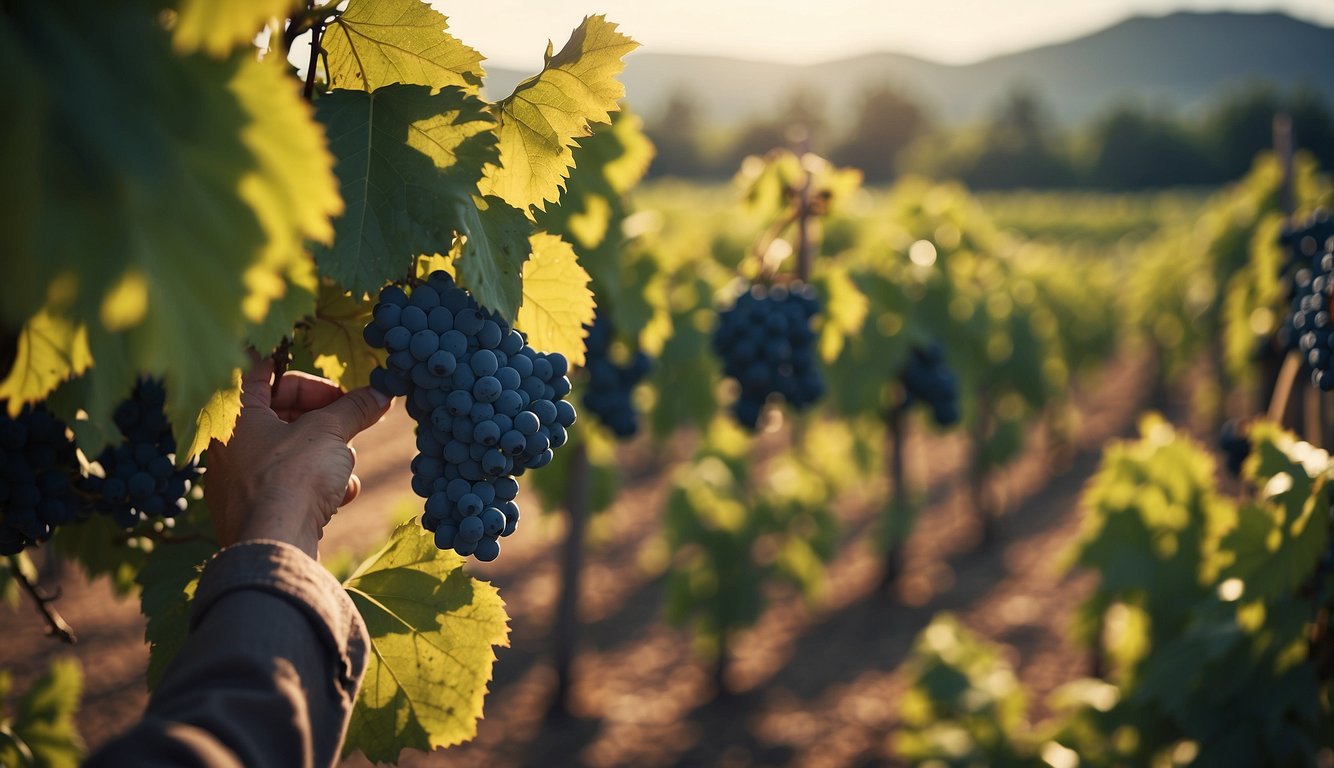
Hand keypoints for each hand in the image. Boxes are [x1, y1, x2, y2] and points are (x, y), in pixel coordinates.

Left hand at [204, 358, 391, 558]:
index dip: (299, 367)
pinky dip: (318, 484)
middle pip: (281, 410)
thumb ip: (354, 408)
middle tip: (356, 415)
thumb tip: (382, 392)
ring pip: (292, 448)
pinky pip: (290, 481)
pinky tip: (341, 495)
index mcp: (233, 413)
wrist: (275, 546)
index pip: (260, 368)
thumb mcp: (330, 432)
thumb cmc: (291, 478)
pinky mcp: (256, 508)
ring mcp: (241, 478)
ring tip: (346, 463)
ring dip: (327, 452)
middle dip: (325, 414)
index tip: (332, 377)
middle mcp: (230, 443)